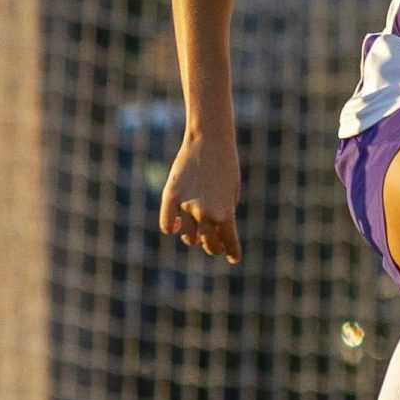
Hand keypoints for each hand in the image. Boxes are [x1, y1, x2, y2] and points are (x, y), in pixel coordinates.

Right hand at [159, 132, 242, 263]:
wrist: (210, 140)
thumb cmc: (226, 165)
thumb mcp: (232, 192)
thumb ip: (224, 214)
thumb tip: (212, 231)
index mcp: (226, 214)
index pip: (229, 243)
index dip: (232, 253)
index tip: (233, 258)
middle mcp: (206, 214)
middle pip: (209, 244)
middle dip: (214, 247)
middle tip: (214, 245)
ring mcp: (187, 206)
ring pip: (189, 237)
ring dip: (193, 238)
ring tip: (193, 233)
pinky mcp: (171, 196)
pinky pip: (166, 224)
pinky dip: (170, 228)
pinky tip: (176, 227)